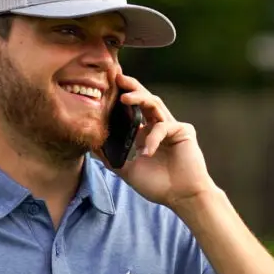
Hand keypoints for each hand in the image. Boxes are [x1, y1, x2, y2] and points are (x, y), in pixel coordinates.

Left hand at [94, 73, 217, 207]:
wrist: (182, 197)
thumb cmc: (158, 185)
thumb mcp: (127, 170)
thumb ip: (111, 157)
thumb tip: (90, 145)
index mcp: (145, 132)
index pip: (132, 109)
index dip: (121, 97)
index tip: (105, 86)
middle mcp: (157, 125)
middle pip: (144, 99)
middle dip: (131, 86)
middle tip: (116, 76)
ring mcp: (171, 127)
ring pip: (155, 104)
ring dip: (139, 98)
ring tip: (124, 97)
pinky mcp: (184, 131)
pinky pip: (163, 127)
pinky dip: (152, 138)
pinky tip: (147, 152)